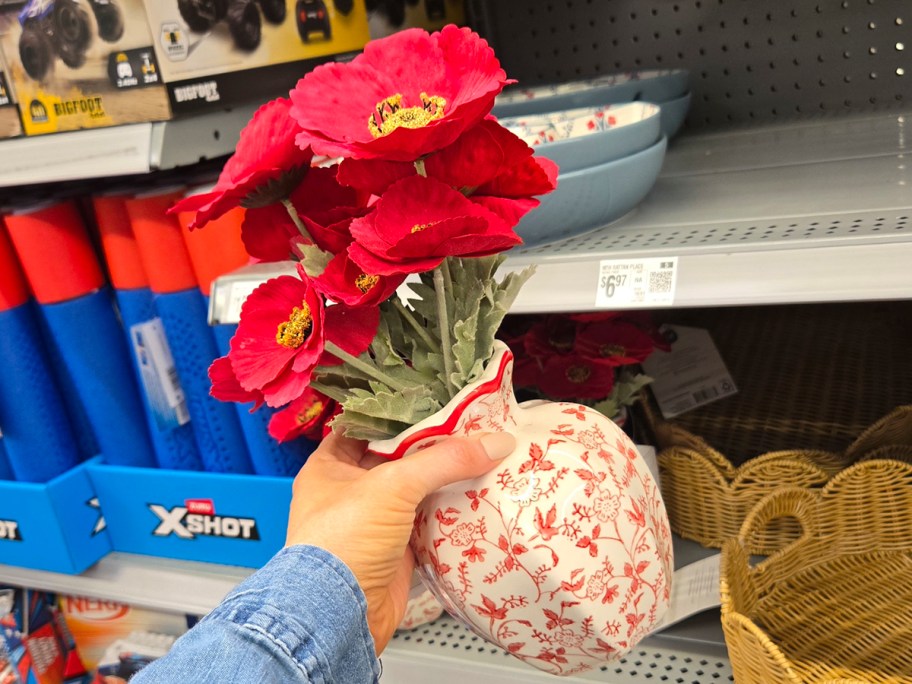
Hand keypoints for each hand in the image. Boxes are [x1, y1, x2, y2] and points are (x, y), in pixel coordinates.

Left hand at [285, 431, 515, 653]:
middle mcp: (348, 491)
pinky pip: (428, 524)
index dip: (398, 414)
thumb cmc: (343, 541)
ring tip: (481, 457)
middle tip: (468, 428)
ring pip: (415, 492)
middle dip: (431, 448)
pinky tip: (477, 498)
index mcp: (329, 466)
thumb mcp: (394, 485)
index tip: (434, 402)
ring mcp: (373, 522)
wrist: (341, 615)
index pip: (367, 427)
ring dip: (444, 481)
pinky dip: (450, 514)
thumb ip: (444, 460)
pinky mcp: (395, 550)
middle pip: (396, 459)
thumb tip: (493, 441)